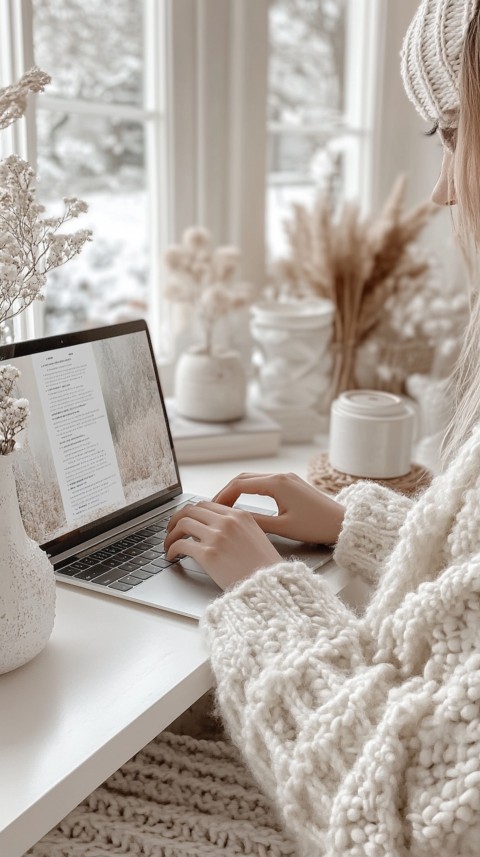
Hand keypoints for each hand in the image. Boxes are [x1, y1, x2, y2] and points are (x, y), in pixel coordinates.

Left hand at [164, 501, 282, 589]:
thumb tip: (212, 528)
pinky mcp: (208, 554)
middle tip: (171, 529)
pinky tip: (172, 556)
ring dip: (171, 534)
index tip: (185, 520)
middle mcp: (227, 522)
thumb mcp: (255, 536)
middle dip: (176, 519)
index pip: (206, 504)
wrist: (269, 586)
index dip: (191, 512)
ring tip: (168, 544)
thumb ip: (235, 527)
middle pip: (190, 510)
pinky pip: (181, 545)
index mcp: (239, 515)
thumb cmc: (264, 568)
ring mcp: (217, 536)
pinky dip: (172, 549)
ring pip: (182, 524)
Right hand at [213, 471, 344, 545]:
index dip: (222, 496)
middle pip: (244, 478)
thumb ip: (256, 522)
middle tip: (213, 506)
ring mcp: (287, 478)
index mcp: (277, 483)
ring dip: (238, 490)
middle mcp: (281, 476)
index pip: (239, 484)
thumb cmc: (316, 526)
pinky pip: (265, 482)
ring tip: (226, 505)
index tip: (211, 508)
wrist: (343, 523)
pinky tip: (245, 502)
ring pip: (254, 479)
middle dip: (227, 491)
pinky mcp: (292, 483)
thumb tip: (234, 520)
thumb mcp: (283, 527)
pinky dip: (250, 490)